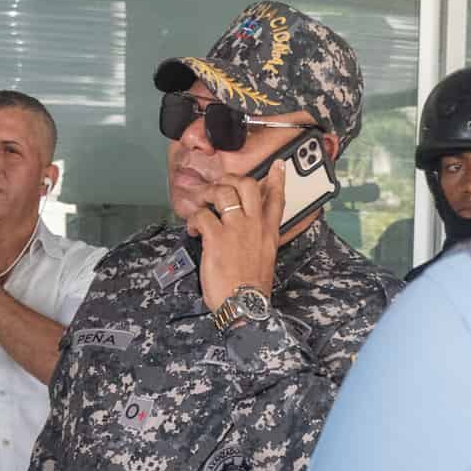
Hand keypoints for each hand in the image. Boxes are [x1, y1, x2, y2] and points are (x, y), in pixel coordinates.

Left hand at [191, 148, 287, 311]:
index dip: (277, 180)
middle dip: (231, 179)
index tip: (278, 165)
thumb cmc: (252, 288)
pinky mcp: (216, 237)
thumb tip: (249, 232)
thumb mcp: (265, 258)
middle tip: (221, 185)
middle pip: (247, 185)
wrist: (245, 305)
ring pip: (223, 192)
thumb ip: (259, 240)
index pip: (277, 199)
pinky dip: (193, 219)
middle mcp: (254, 225)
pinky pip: (201, 215)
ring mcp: (235, 229)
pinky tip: (192, 229)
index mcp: (269, 232)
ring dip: (207, 194)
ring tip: (200, 203)